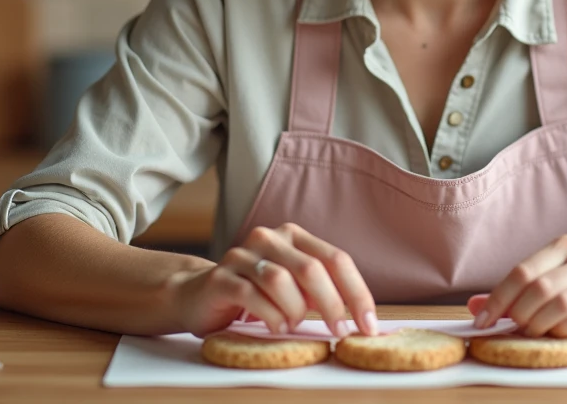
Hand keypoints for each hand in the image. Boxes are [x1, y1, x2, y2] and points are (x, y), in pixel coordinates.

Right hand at [170, 222, 378, 337]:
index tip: (369, 324)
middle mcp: (269, 238)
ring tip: (293, 325)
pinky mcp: (221, 277)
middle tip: (339, 331)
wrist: (198, 295)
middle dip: (332, 304)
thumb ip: (321, 290)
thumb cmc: (256, 294)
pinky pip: (252, 294)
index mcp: (293, 236)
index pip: (336, 258)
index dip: (357, 292)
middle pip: (311, 268)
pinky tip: (276, 326)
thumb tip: (361, 317)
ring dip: (295, 310)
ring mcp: (242, 255)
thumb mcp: (294, 288)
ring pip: (280, 279)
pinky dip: (270, 315)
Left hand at [468, 234, 566, 340]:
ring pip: (563, 303)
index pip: (523, 271)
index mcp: (563, 246)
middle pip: (541, 288)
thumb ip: (515, 291)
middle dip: (520, 314)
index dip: (499, 298)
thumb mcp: (552, 279)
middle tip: (514, 329)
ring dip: (542, 324)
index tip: (484, 320)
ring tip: (534, 334)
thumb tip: (474, 306)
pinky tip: (561, 335)